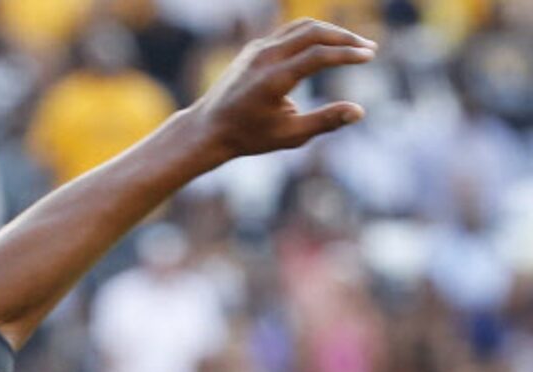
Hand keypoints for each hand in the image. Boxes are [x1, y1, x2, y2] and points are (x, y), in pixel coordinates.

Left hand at [189, 18, 376, 164]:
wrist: (208, 129)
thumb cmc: (249, 137)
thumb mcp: (289, 136)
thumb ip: (324, 121)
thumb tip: (359, 111)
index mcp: (274, 79)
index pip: (319, 55)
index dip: (347, 54)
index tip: (369, 57)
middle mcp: (266, 57)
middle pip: (314, 32)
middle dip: (345, 38)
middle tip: (368, 48)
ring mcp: (258, 49)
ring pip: (302, 27)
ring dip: (330, 32)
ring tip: (352, 45)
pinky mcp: (255, 47)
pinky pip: (289, 32)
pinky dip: (312, 35)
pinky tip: (327, 46)